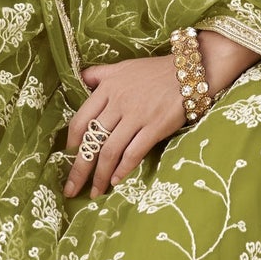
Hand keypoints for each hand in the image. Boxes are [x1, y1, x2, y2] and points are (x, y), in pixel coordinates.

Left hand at [56, 33, 260, 196]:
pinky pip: (133, 152)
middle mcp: (118, 103)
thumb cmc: (156, 70)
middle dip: (79, 168)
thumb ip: (100, 74)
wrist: (190, 70)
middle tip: (70, 189)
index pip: (81, 119)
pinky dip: (123, 169)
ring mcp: (136, 116)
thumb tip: (81, 79)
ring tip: (95, 192)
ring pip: (110, 151)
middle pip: (92, 141)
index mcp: (107, 88)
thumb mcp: (123, 67)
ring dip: (99, 175)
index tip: (70, 154)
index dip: (73, 140)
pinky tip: (116, 181)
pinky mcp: (155, 127)